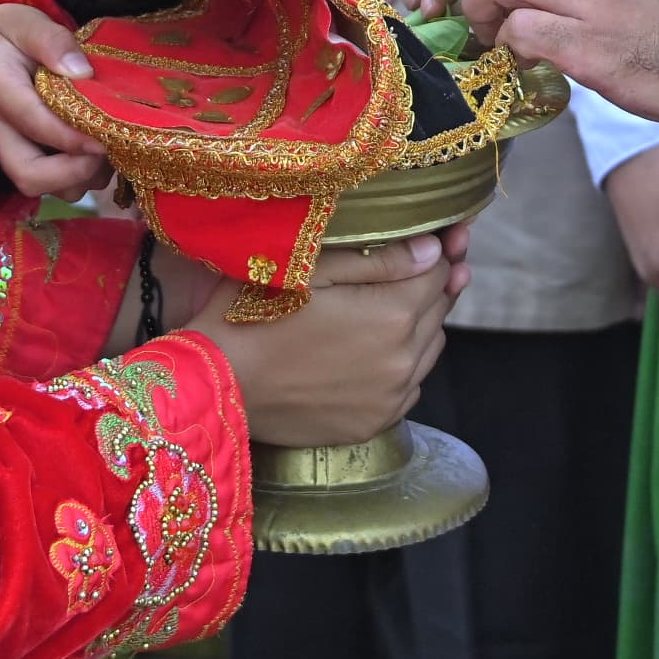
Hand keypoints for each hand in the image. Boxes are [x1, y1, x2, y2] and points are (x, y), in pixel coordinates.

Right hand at [0, 5, 114, 198]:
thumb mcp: (19, 21)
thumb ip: (50, 39)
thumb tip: (83, 71)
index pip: (33, 122)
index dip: (71, 137)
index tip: (106, 139)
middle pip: (27, 174)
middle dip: (72, 174)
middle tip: (106, 152)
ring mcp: (5, 150)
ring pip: (39, 186)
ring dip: (77, 179)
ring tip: (107, 153)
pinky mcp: (18, 158)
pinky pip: (46, 184)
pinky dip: (75, 178)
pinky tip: (96, 155)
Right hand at [204, 232, 461, 445]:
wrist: (216, 383)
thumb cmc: (253, 313)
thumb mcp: (313, 269)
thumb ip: (381, 258)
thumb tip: (435, 250)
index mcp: (392, 314)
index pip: (440, 272)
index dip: (442, 249)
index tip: (442, 235)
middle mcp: (403, 360)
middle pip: (439, 310)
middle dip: (433, 284)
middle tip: (423, 263)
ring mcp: (391, 398)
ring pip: (430, 350)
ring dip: (420, 325)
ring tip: (391, 306)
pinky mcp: (373, 424)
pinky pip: (409, 387)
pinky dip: (402, 365)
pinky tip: (374, 351)